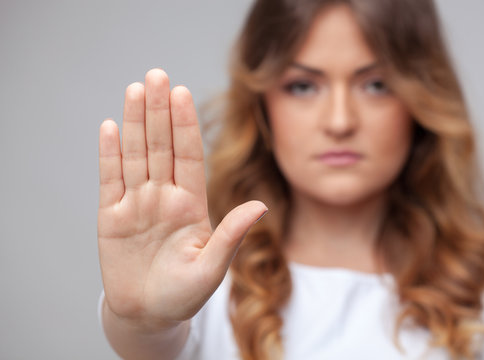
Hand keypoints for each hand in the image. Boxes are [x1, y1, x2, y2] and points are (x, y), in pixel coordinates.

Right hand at [98, 69, 266, 330]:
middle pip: (161, 146)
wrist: (149, 314)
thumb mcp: (211, 268)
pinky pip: (110, 180)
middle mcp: (164, 196)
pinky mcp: (111, 217)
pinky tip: (110, 127)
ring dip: (134, 122)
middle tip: (158, 75)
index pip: (188, 155)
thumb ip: (230, 236)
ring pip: (135, 155)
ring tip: (136, 89)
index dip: (185, 125)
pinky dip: (109, 155)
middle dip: (159, 112)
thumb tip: (259, 206)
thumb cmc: (184, 294)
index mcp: (190, 204)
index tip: (183, 94)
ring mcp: (137, 203)